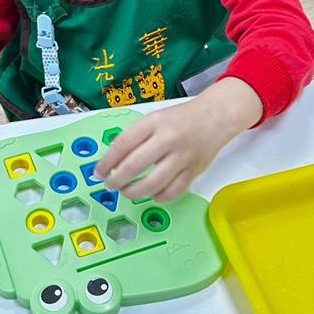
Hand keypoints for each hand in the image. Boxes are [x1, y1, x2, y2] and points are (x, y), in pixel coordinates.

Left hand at [94, 78, 262, 202]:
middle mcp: (167, 139)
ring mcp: (182, 157)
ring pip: (153, 183)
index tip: (98, 172)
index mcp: (153, 123)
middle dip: (117, 180)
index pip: (123, 144)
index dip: (107, 162)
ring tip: (127, 192)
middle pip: (134, 166)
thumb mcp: (155, 119)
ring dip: (134, 192)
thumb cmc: (181, 118)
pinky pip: (173, 192)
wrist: (215, 116)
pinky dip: (159, 197)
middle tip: (110, 185)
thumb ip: (136, 137)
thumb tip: (113, 161)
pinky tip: (152, 194)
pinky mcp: (194, 171)